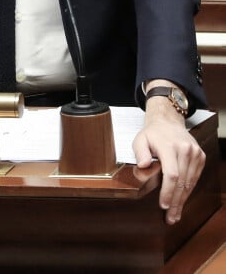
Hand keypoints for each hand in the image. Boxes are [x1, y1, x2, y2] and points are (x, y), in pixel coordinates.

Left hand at [133, 93, 205, 224]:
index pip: (172, 174)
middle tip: (170, 218)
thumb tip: (143, 166)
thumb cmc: (152, 133)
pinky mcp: (200, 156)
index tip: (163, 205)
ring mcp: (195, 153)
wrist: (168, 121)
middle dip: (175, 202)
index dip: (168, 192)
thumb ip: (140, 152)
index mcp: (169, 146)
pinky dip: (188, 191)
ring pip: (190, 182)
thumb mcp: (140, 139)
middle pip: (182, 182)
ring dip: (182, 200)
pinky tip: (182, 201)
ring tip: (175, 215)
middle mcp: (185, 149)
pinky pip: (195, 178)